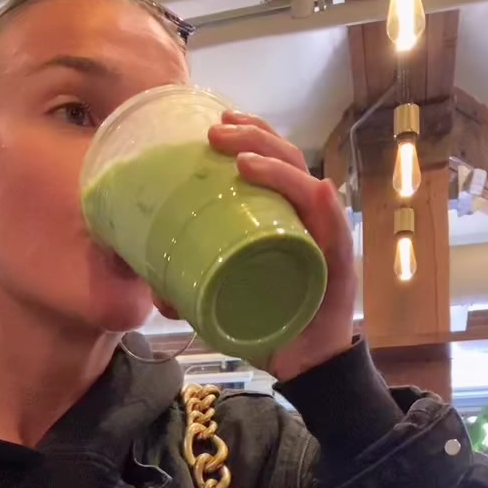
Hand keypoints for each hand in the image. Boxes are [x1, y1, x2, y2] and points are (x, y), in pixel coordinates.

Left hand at [207, 109, 356, 382]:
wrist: (304, 364)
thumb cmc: (266, 322)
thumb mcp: (220, 298)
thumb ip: (189, 287)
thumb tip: (150, 281)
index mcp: (281, 216)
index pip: (271, 161)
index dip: (249, 135)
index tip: (215, 123)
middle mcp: (306, 219)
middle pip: (288, 161)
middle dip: (254, 139)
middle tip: (217, 132)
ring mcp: (324, 240)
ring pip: (309, 187)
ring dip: (279, 167)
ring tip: (244, 160)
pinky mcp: (338, 269)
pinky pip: (337, 234)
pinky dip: (326, 211)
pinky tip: (315, 193)